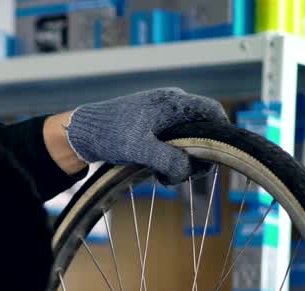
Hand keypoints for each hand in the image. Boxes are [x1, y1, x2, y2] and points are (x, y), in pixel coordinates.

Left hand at [64, 87, 228, 184]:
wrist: (82, 133)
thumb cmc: (110, 134)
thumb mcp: (140, 148)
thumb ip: (168, 158)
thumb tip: (190, 170)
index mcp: (172, 102)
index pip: (211, 110)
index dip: (221, 131)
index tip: (219, 154)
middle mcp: (171, 106)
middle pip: (202, 130)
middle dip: (197, 155)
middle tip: (185, 175)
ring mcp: (162, 118)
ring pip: (186, 141)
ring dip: (181, 161)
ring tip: (163, 175)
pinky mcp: (153, 130)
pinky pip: (172, 145)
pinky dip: (169, 160)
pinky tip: (156, 172)